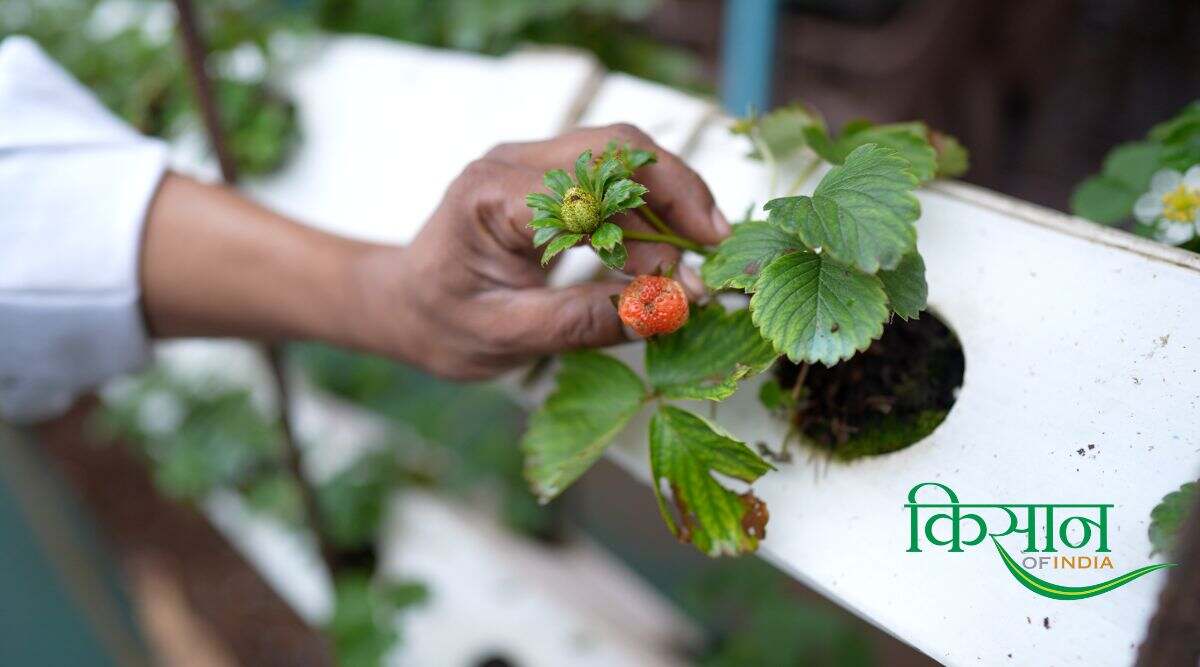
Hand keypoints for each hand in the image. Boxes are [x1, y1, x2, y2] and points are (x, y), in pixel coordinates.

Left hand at [349, 124, 729, 378]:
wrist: (405, 303)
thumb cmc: (442, 322)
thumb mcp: (507, 337)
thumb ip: (582, 322)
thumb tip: (664, 311)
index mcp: (490, 196)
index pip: (587, 193)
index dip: (645, 232)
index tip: (685, 279)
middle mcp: (513, 161)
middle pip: (616, 148)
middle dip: (678, 191)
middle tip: (718, 244)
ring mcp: (532, 160)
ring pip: (624, 153)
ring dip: (672, 195)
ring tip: (706, 247)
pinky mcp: (551, 174)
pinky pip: (615, 174)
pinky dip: (653, 205)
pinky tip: (676, 244)